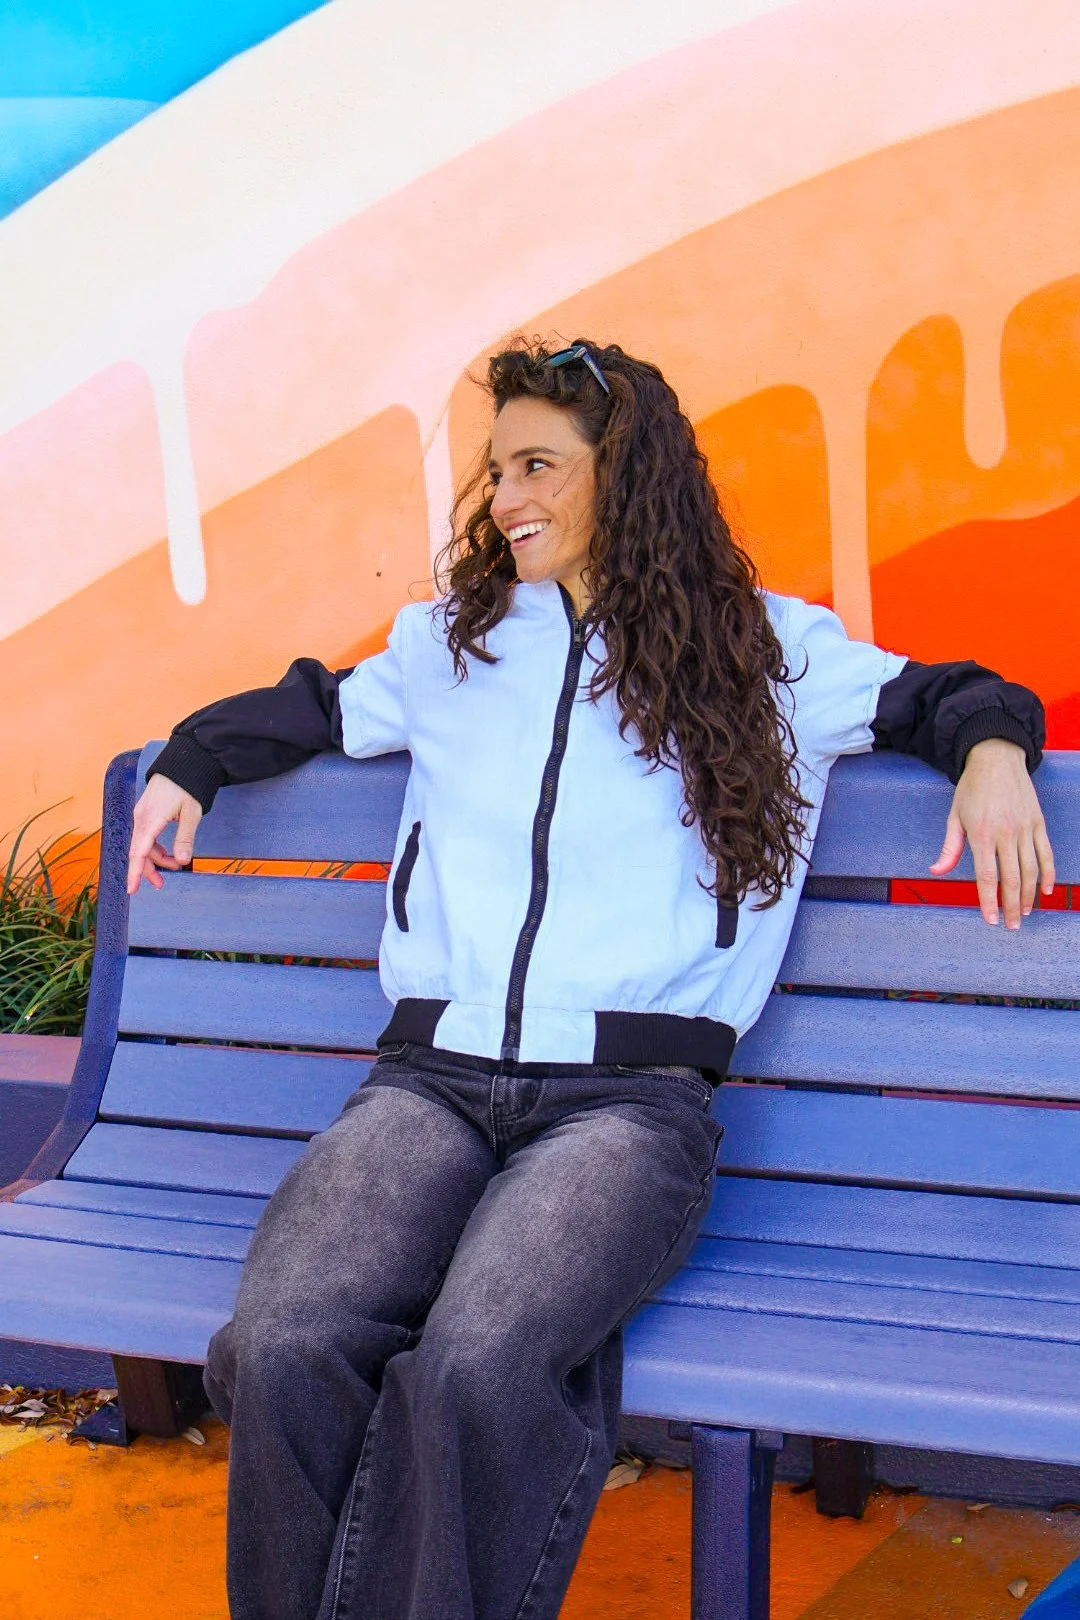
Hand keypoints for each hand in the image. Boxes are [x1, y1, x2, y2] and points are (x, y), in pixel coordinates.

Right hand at [127, 774, 202, 894]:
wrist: (181, 765)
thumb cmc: (187, 788)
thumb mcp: (191, 814)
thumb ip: (185, 838)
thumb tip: (181, 861)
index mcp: (151, 819)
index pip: (140, 852)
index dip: (136, 872)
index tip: (132, 890)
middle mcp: (141, 818)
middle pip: (138, 852)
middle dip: (148, 870)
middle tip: (162, 884)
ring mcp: (141, 815)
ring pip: (142, 845)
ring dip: (155, 858)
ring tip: (175, 865)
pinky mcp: (144, 813)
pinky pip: (144, 837)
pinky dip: (154, 848)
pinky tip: (167, 853)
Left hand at [930, 738, 1054, 927]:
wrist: (996, 758)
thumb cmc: (972, 789)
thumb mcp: (954, 816)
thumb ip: (949, 848)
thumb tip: (936, 872)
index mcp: (981, 833)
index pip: (987, 876)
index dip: (989, 901)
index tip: (991, 920)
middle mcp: (1005, 833)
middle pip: (1012, 878)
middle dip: (1012, 906)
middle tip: (1012, 926)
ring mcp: (1025, 828)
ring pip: (1031, 869)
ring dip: (1029, 895)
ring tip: (1025, 913)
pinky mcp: (1038, 823)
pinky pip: (1046, 854)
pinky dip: (1048, 874)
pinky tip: (1045, 891)